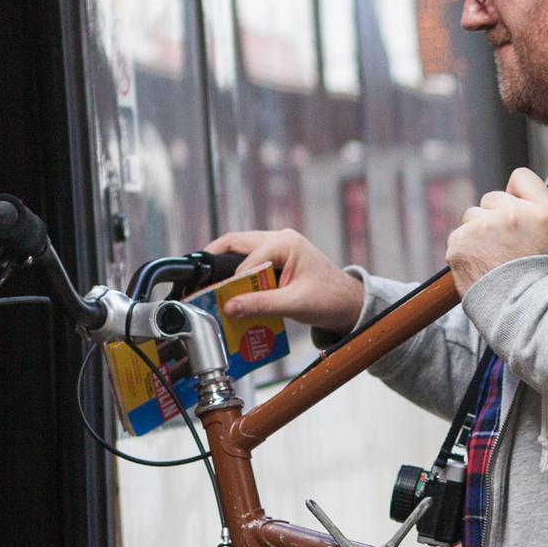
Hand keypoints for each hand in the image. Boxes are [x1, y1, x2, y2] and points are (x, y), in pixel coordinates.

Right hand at [211, 226, 363, 331]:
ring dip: (227, 268)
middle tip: (197, 278)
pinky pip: (251, 262)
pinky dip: (240, 275)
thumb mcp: (295, 304)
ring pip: (242, 251)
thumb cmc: (330, 299)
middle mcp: (280, 239)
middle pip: (236, 243)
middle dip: (216, 260)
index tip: (221, 298)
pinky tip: (232, 291)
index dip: (233, 279)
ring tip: (210, 286)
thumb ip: (261, 305)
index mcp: (286, 243)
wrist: (349, 304)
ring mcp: (279, 247)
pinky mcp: (278, 259)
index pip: (248, 257)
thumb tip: (230, 307)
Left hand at [448, 170, 547, 292]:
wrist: (523, 312)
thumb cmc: (546, 274)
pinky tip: (482, 266)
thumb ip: (541, 201)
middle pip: (491, 199)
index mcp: (540, 209)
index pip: (520, 177)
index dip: (518, 196)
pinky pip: (459, 237)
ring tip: (495, 259)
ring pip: (472, 217)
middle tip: (509, 246)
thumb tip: (517, 183)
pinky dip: (466, 250)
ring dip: (479, 233)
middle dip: (496, 217)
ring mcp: (482, 228)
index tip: (520, 216)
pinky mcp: (459, 245)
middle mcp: (510, 213)